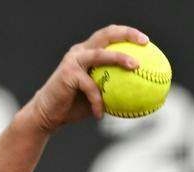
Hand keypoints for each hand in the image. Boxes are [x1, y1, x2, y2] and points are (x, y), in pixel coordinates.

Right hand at [24, 25, 150, 131]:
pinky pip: (90, 86)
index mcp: (88, 53)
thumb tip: (142, 96)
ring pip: (100, 54)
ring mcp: (73, 60)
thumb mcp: (99, 97)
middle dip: (127, 34)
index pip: (109, 36)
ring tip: (135, 66)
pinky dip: (98, 101)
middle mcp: (81, 51)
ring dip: (119, 58)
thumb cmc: (75, 106)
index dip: (127, 34)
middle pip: (106, 34)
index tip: (146, 41)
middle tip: (144, 43)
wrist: (48, 114)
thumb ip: (115, 91)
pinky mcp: (68, 73)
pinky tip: (101, 114)